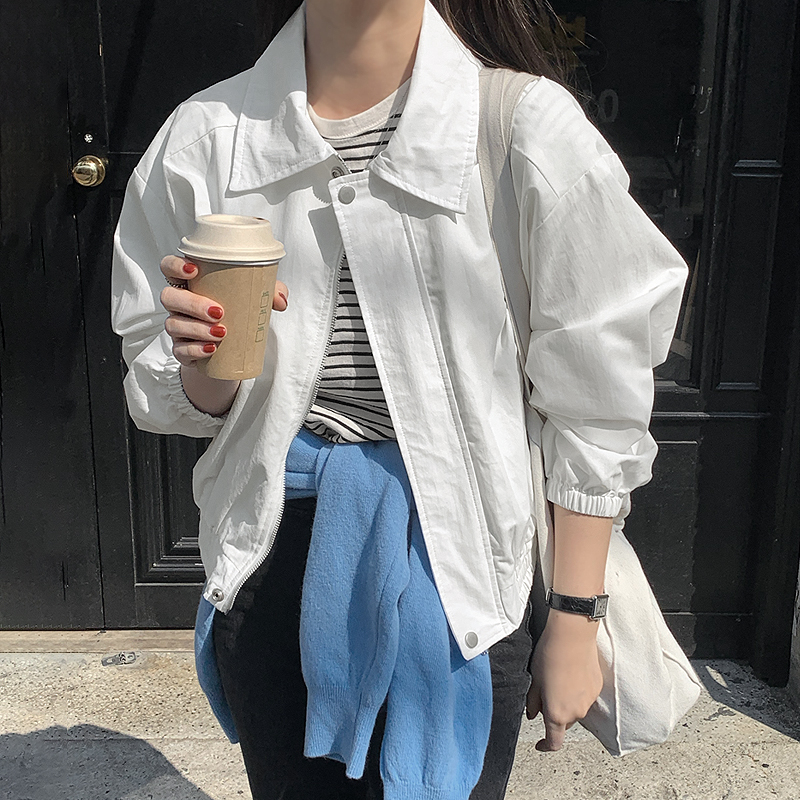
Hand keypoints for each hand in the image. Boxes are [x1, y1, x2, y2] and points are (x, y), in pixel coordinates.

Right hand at [159, 255, 288, 367]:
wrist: (232, 347)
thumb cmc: (238, 311)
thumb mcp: (255, 297)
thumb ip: (270, 291)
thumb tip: (279, 300)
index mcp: (191, 283)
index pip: (169, 267)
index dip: (175, 266)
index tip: (193, 270)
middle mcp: (179, 303)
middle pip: (170, 297)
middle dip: (192, 303)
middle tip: (219, 312)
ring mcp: (177, 326)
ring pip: (174, 324)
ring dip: (197, 329)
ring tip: (222, 332)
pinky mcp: (181, 349)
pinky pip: (180, 350)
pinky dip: (195, 350)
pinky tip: (211, 349)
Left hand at [525, 610, 603, 751]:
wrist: (572, 635)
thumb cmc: (549, 655)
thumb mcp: (534, 680)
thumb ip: (533, 701)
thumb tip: (533, 714)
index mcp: (557, 714)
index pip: (554, 742)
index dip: (545, 746)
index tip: (539, 744)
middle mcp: (576, 713)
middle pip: (563, 724)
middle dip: (554, 716)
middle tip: (545, 695)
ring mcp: (589, 701)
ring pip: (575, 710)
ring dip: (566, 703)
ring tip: (557, 680)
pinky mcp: (597, 688)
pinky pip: (585, 697)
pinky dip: (576, 692)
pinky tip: (570, 674)